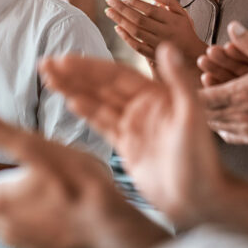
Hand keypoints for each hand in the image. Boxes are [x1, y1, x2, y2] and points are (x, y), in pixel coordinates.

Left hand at [0, 106, 169, 247]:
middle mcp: (5, 226)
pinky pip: (30, 237)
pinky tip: (50, 214)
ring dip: (7, 211)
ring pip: (5, 226)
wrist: (112, 231)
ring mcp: (27, 243)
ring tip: (21, 196)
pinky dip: (32, 224)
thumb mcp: (37, 148)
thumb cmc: (77, 186)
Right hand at [38, 44, 228, 230]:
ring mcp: (135, 127)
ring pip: (98, 103)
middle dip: (75, 74)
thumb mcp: (191, 116)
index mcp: (158, 95)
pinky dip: (86, 113)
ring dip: (74, 90)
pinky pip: (103, 125)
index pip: (116, 75)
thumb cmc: (201, 159)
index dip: (90, 67)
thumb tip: (167, 47)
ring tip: (49, 78)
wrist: (200, 199)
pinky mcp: (129, 147)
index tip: (65, 59)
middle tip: (46, 64)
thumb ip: (179, 80)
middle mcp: (144, 107)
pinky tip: (70, 102)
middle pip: (102, 86)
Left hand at [104, 0, 206, 63]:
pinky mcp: (153, 55)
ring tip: (108, 11)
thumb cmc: (185, 30)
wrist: (192, 55)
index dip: (136, 3)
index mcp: (172, 20)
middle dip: (122, 9)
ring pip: (136, 32)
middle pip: (139, 20)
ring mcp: (158, 45)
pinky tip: (117, 27)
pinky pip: (137, 47)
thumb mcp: (182, 13)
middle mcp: (165, 32)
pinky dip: (126, 37)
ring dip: (120, 21)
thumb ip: (170, 1)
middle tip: (109, 0)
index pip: (150, 10)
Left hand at [197, 22, 247, 146]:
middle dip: (196, 104)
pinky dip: (221, 128)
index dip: (189, 92)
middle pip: (204, 113)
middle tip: (186, 96)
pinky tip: (221, 121)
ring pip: (214, 126)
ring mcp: (245, 130)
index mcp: (238, 94)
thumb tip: (233, 26)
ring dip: (207, 115)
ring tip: (199, 107)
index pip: (202, 97)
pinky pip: (229, 136)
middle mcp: (238, 115)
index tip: (181, 87)